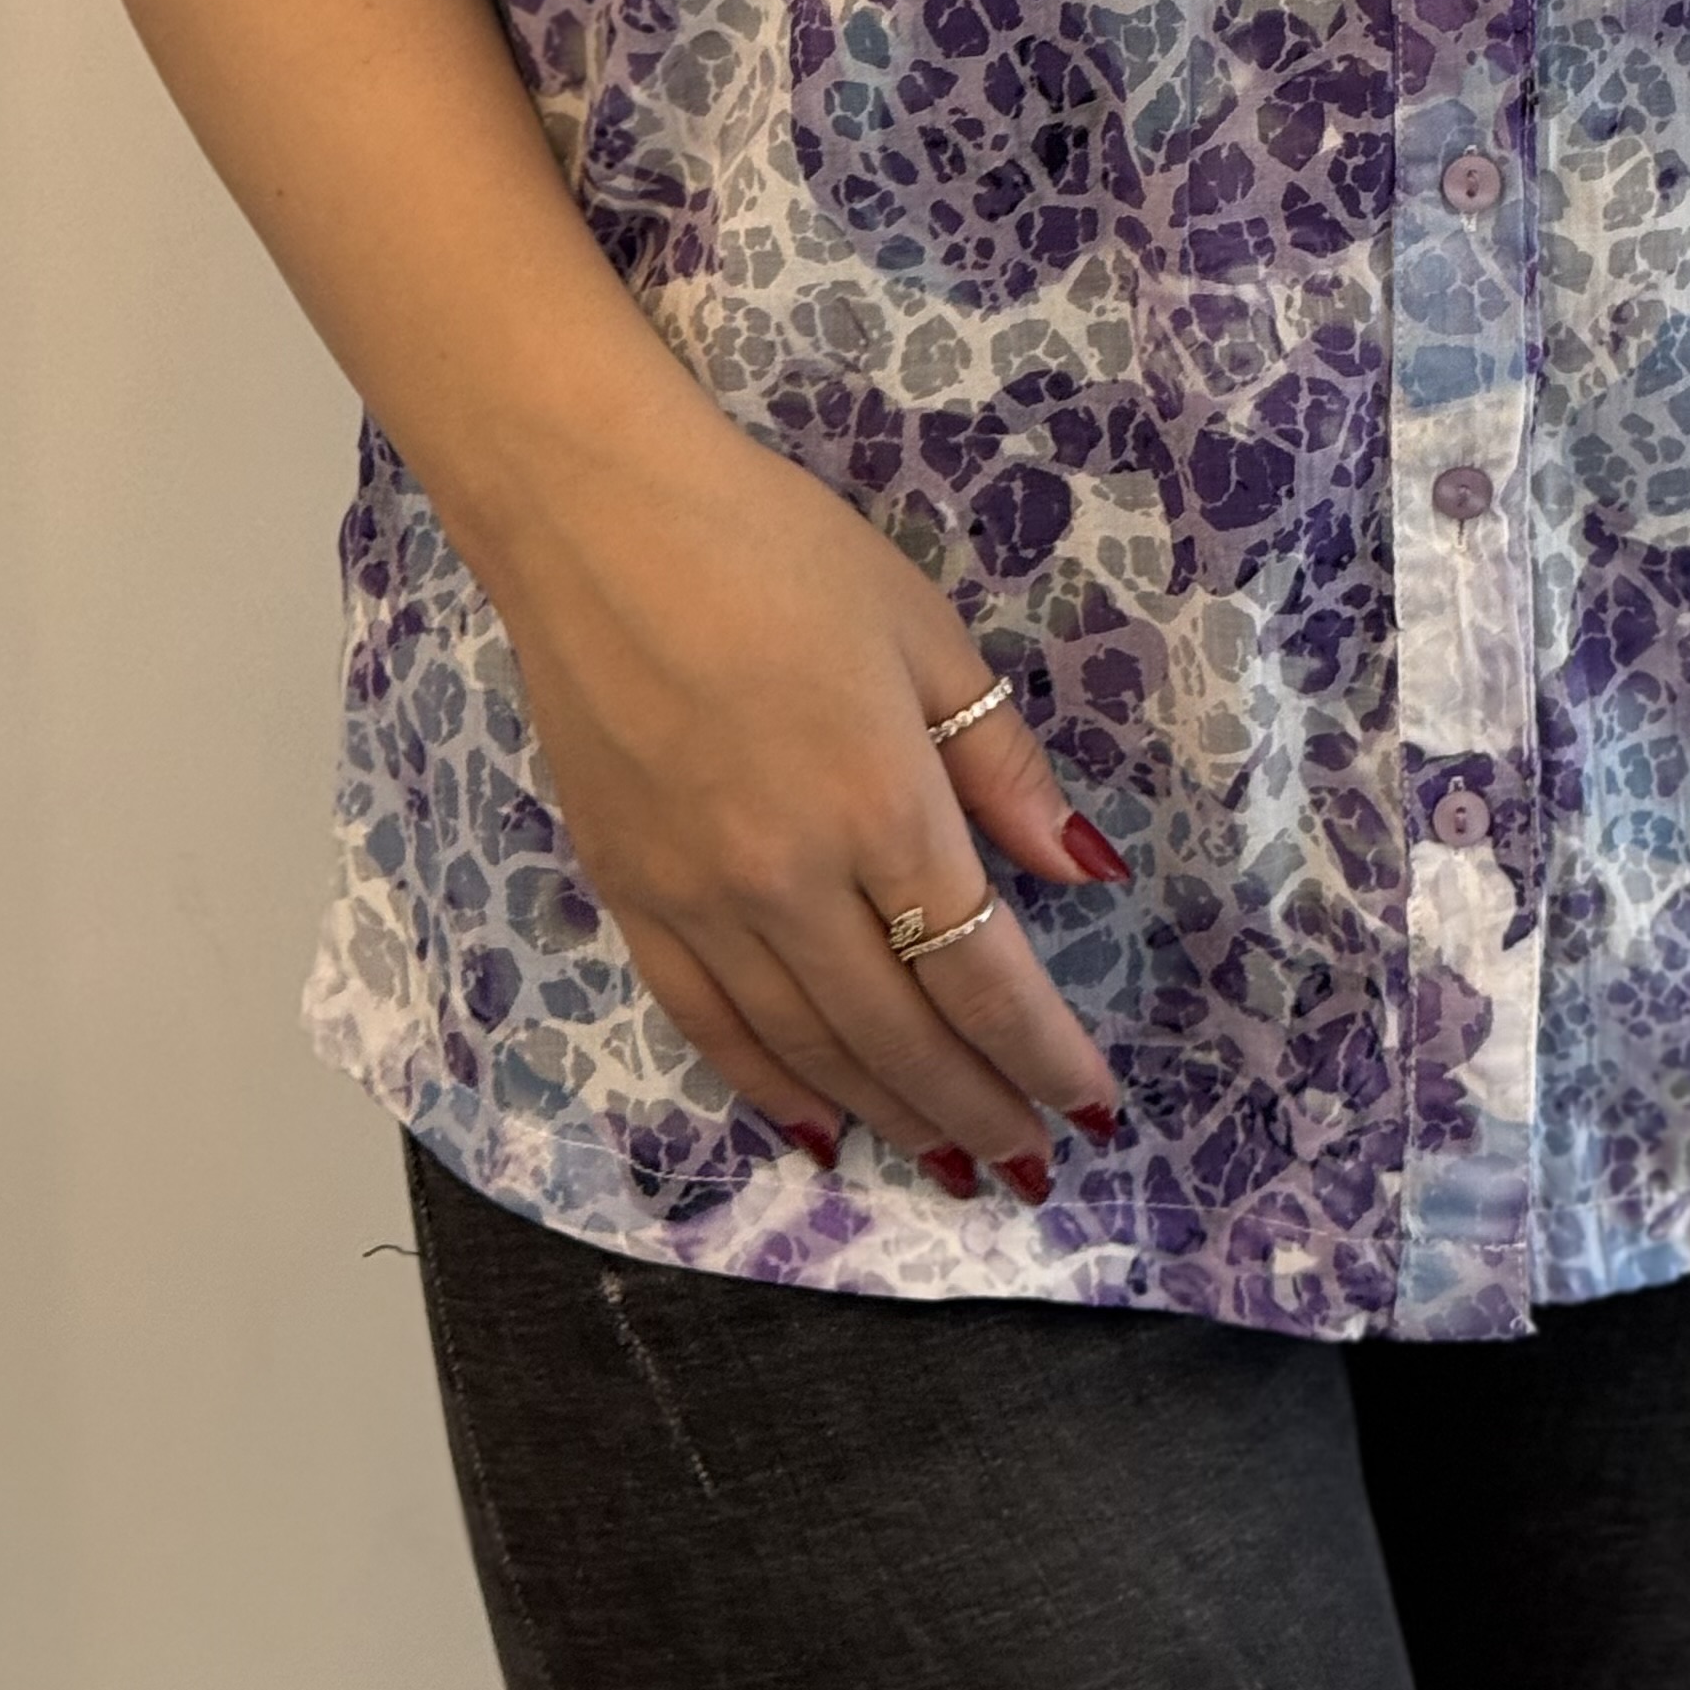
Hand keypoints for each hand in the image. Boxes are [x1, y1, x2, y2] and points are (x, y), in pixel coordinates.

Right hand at [475, 389, 1127, 1205]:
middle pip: (903, 1035)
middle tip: (1032, 1165)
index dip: (1043, 1053)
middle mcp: (792, 880)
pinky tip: (814, 1124)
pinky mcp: (629, 897)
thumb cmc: (778, 551)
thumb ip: (1001, 764)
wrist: (597, 524)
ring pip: (809, 1050)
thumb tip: (1083, 871)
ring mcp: (699, 900)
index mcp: (883, 805)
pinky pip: (708, 1026)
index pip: (983, 973)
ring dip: (889, 1117)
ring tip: (950, 1165)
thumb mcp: (924, 633)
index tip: (1092, 1105)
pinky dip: (768, 1089)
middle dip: (979, 1110)